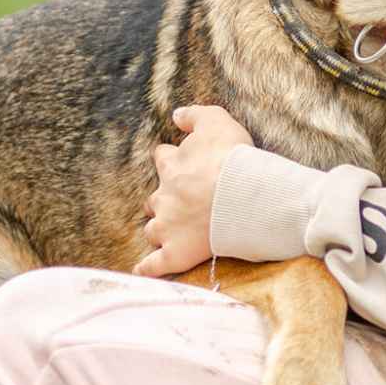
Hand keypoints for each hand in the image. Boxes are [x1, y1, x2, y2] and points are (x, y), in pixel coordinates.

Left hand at [133, 105, 254, 276]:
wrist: (243, 194)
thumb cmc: (232, 156)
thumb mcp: (215, 120)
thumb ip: (194, 114)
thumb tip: (176, 114)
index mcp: (172, 166)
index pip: (162, 158)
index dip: (170, 159)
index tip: (178, 161)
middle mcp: (163, 196)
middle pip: (154, 198)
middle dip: (162, 200)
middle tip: (179, 202)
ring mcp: (168, 227)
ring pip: (153, 229)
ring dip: (158, 230)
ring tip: (168, 233)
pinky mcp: (176, 252)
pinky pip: (154, 264)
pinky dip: (147, 268)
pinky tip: (141, 270)